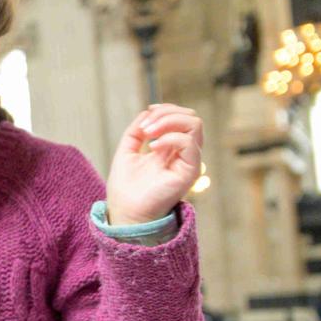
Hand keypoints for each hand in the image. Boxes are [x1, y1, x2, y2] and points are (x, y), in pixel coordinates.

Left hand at [105, 103, 203, 226]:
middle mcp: (183, 153)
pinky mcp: (190, 171)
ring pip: (194, 124)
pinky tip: (152, 147)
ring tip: (147, 134)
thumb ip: (137, 130)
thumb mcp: (128, 150)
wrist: (125, 211)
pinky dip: (170, 137)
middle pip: (190, 117)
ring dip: (168, 121)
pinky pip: (189, 142)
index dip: (165, 109)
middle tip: (145, 128)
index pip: (181, 117)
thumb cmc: (126, 186)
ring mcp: (188, 161)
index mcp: (171, 147)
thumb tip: (149, 111)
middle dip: (166, 113)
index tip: (147, 115)